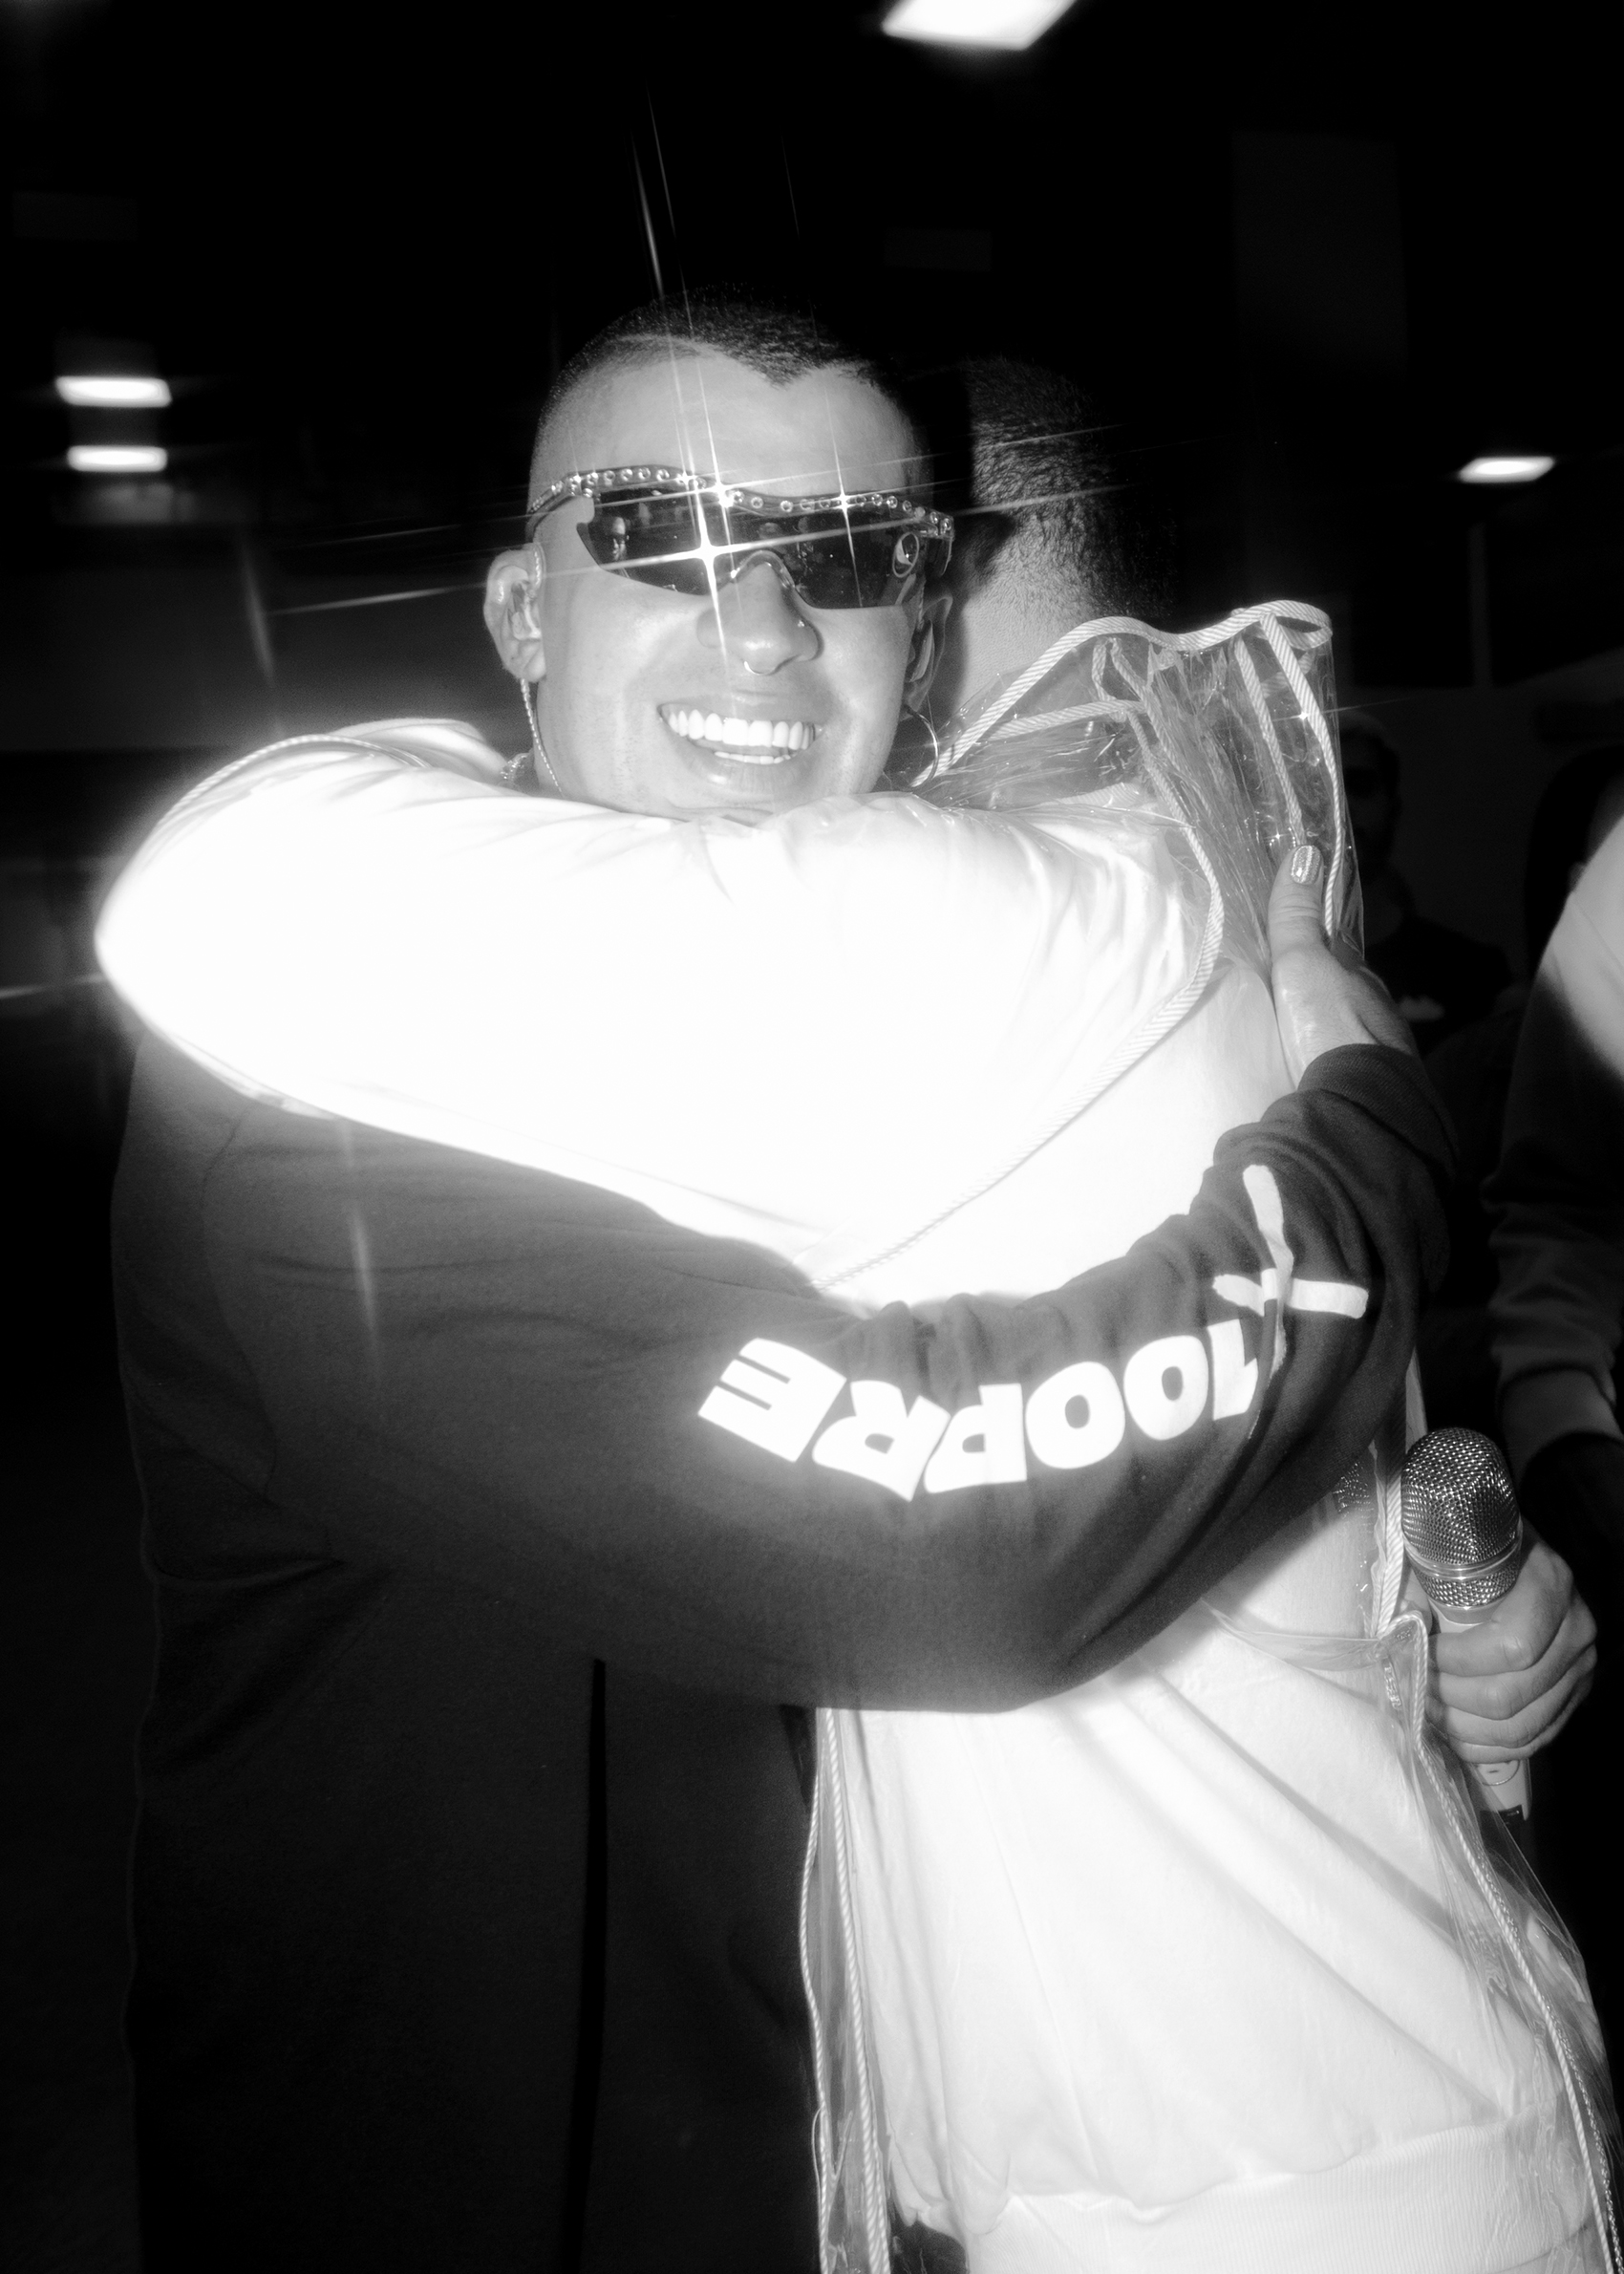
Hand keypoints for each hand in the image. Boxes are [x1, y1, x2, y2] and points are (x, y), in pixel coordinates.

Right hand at [1267, 848, 1413, 1082]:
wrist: (1363, 1103)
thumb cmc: (1331, 1025)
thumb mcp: (1303, 964)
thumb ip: (1297, 918)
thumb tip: (1305, 854)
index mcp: (1360, 976)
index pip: (1339, 953)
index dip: (1318, 948)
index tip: (1295, 949)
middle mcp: (1377, 1009)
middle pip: (1345, 993)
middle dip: (1323, 993)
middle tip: (1287, 997)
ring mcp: (1380, 1049)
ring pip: (1349, 1030)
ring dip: (1328, 1031)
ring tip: (1296, 1038)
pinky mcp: (1373, 1087)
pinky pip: (1347, 1064)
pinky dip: (1331, 1061)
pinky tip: (1312, 1071)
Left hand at [1430, 1529, 1598, 1759]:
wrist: (1521, 1556)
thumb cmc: (1479, 1551)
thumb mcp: (1455, 1552)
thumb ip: (1425, 1588)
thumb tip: (1397, 1632)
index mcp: (1551, 1584)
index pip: (1509, 1646)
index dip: (1457, 1662)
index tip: (1419, 1653)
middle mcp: (1577, 1629)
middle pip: (1510, 1695)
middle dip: (1451, 1699)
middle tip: (1414, 1687)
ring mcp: (1581, 1668)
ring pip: (1521, 1727)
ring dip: (1464, 1728)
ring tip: (1428, 1712)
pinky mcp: (1576, 1696)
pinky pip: (1535, 1739)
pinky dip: (1489, 1746)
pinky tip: (1456, 1735)